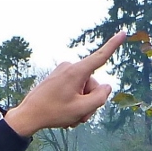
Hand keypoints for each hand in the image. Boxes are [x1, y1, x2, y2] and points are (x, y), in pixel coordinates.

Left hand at [4, 31, 125, 136]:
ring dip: (82, 106)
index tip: (123, 32)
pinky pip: (75, 90)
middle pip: (93, 85)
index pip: (100, 56)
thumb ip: (100, 98)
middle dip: (90, 102)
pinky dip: (74, 103)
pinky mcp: (59, 78)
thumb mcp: (82, 109)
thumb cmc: (53, 112)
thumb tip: (106, 87)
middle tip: (79, 117)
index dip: (114, 45)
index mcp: (76, 72)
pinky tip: (66, 114)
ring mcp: (63, 72)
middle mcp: (70, 68)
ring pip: (84, 90)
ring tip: (71, 118)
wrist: (28, 115)